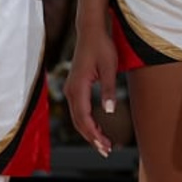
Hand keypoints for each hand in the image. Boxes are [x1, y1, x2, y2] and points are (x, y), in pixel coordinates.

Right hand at [65, 24, 119, 156]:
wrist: (91, 31)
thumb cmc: (101, 47)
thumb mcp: (110, 68)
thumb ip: (108, 90)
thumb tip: (109, 111)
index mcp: (78, 87)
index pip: (83, 118)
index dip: (94, 134)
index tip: (105, 145)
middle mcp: (71, 89)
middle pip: (78, 121)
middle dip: (91, 138)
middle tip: (106, 151)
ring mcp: (71, 88)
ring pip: (77, 117)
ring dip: (89, 132)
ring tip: (103, 144)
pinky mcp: (75, 87)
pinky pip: (78, 110)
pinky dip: (86, 122)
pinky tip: (97, 128)